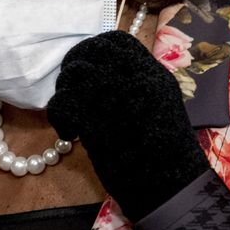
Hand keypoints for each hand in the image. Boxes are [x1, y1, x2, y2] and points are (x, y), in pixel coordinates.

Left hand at [47, 30, 207, 218]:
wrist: (170, 188)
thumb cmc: (166, 154)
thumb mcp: (161, 106)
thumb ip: (136, 85)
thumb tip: (105, 76)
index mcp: (153, 73)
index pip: (116, 40)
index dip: (94, 49)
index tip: (88, 66)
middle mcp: (134, 78)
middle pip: (90, 51)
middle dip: (73, 65)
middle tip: (71, 89)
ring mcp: (115, 97)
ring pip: (73, 74)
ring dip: (65, 91)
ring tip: (72, 114)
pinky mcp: (96, 121)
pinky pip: (62, 103)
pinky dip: (59, 115)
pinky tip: (70, 132)